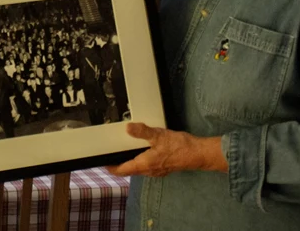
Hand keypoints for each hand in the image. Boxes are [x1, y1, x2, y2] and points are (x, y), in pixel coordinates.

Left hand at [106, 123, 226, 177]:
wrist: (198, 154)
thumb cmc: (178, 146)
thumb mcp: (159, 136)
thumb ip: (142, 132)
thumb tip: (128, 128)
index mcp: (143, 165)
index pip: (122, 170)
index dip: (110, 168)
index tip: (102, 162)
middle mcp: (148, 171)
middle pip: (129, 170)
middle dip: (119, 164)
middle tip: (111, 153)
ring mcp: (156, 171)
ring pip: (138, 168)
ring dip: (130, 162)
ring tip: (125, 150)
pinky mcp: (164, 167)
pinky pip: (147, 166)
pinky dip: (141, 159)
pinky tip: (143, 149)